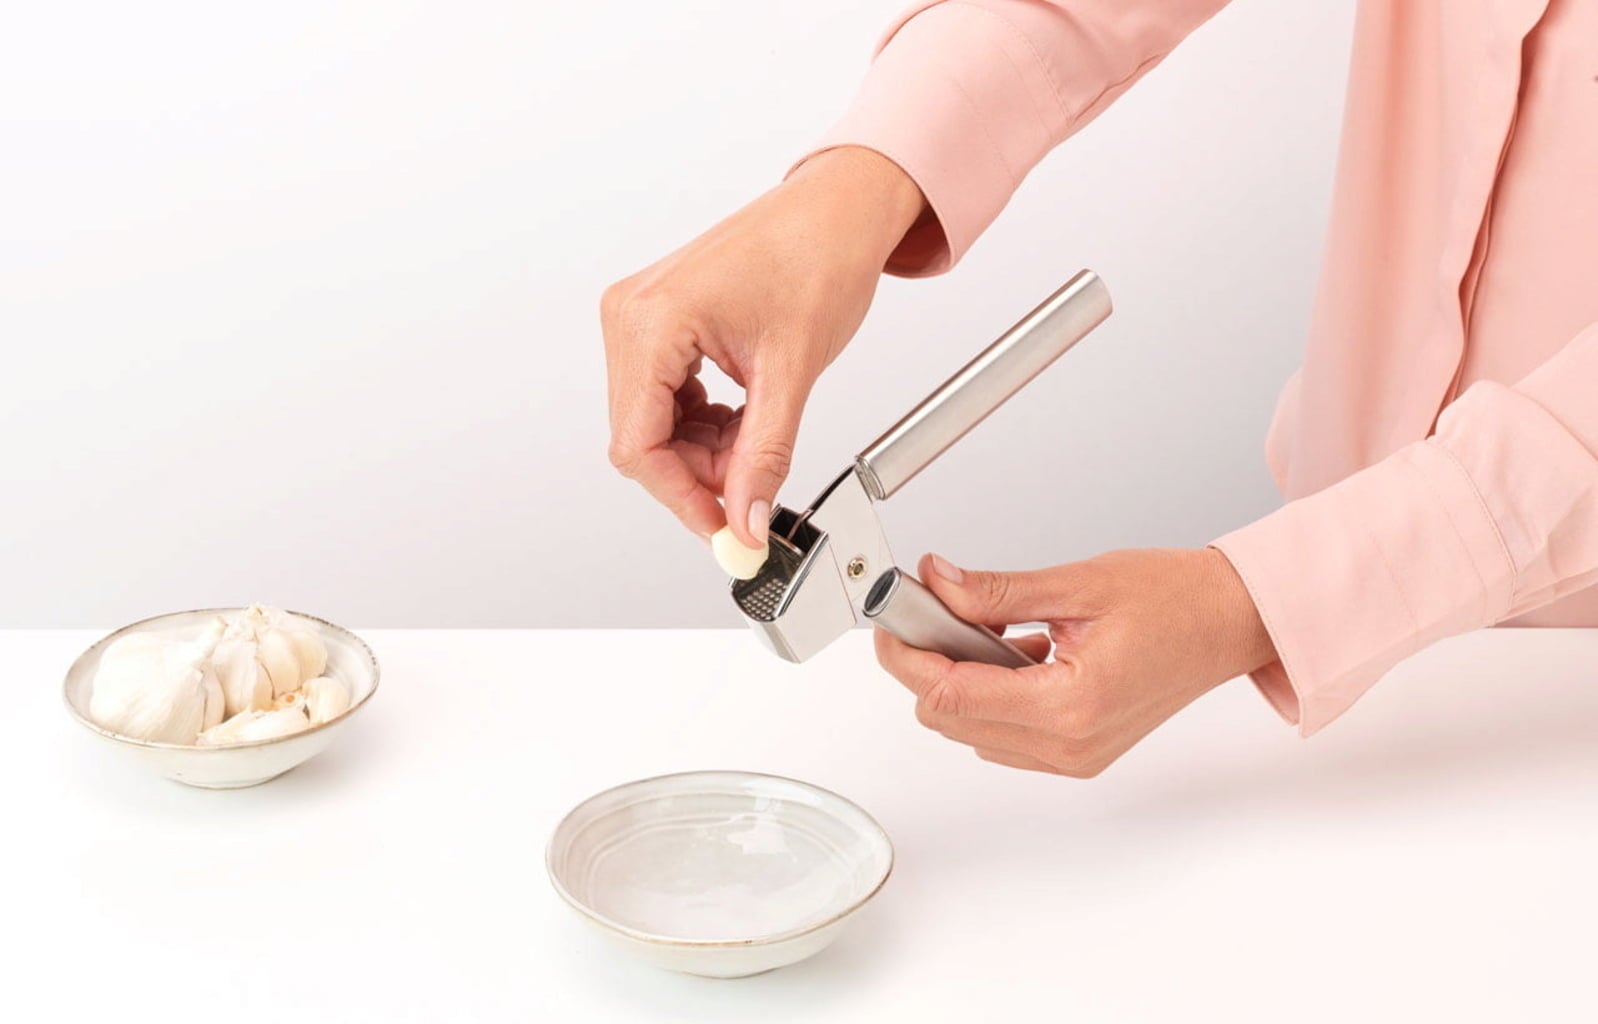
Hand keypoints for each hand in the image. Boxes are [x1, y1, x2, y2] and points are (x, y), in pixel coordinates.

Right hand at [601, 147, 924, 545]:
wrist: (839, 209)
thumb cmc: (819, 256)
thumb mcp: (792, 372)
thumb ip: (763, 456)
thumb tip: (745, 518)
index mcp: (653, 320)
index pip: (638, 443)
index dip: (680, 497)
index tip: (722, 530)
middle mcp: (632, 314)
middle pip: (640, 437)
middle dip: (697, 473)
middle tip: (751, 488)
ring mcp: (640, 315)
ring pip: (652, 422)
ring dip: (702, 450)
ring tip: (756, 441)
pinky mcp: (657, 320)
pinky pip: (664, 396)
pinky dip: (702, 423)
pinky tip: (741, 419)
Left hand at [875, 549, 1276, 776]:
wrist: (1231, 622)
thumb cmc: (1177, 601)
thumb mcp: (1077, 582)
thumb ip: (996, 590)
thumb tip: (937, 584)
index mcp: (1071, 705)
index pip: (950, 695)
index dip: (908, 655)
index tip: (894, 619)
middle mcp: (1070, 744)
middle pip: (951, 718)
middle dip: (932, 662)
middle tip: (937, 608)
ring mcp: (1074, 756)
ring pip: (972, 729)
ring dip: (963, 678)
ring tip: (995, 627)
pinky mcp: (1077, 752)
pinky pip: (1003, 733)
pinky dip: (993, 692)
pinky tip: (1018, 651)